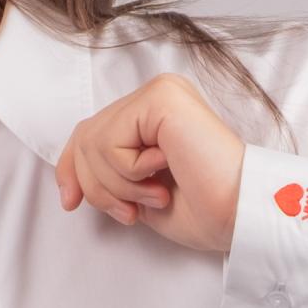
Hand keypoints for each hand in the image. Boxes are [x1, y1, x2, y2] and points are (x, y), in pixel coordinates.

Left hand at [53, 73, 245, 253]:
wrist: (238, 214)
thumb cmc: (203, 210)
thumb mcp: (138, 194)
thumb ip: (109, 176)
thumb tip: (69, 181)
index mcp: (155, 116)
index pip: (91, 131)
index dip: (70, 168)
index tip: (70, 203)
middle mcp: (157, 97)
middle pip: (85, 137)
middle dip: (96, 187)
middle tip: (131, 212)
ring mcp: (160, 93)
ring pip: (92, 141)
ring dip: (117, 186)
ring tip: (156, 194)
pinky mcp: (161, 97)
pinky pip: (110, 140)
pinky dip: (128, 171)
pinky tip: (163, 171)